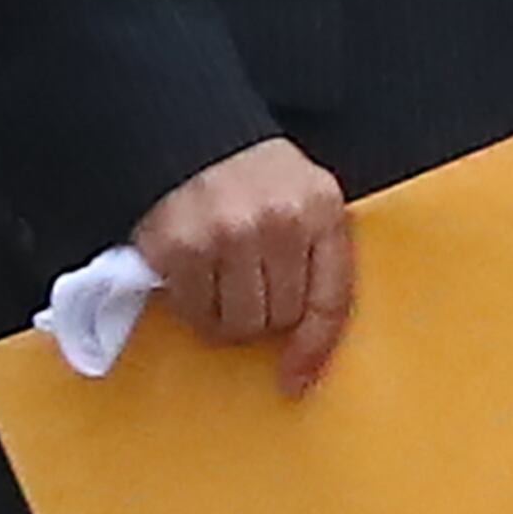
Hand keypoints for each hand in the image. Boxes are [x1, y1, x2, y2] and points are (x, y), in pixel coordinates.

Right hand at [132, 135, 353, 397]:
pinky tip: (192, 278)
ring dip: (228, 318)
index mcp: (322, 207)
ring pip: (238, 324)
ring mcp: (228, 234)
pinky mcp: (179, 247)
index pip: (332, 298)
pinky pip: (195, 312)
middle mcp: (279, 221)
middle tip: (248, 291)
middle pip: (281, 319)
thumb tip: (309, 344)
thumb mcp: (304, 196)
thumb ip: (317, 250)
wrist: (187, 133)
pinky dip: (193, 308)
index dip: (315, 348)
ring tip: (221, 284)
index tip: (296, 380)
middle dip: (265, 317)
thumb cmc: (254, 176)